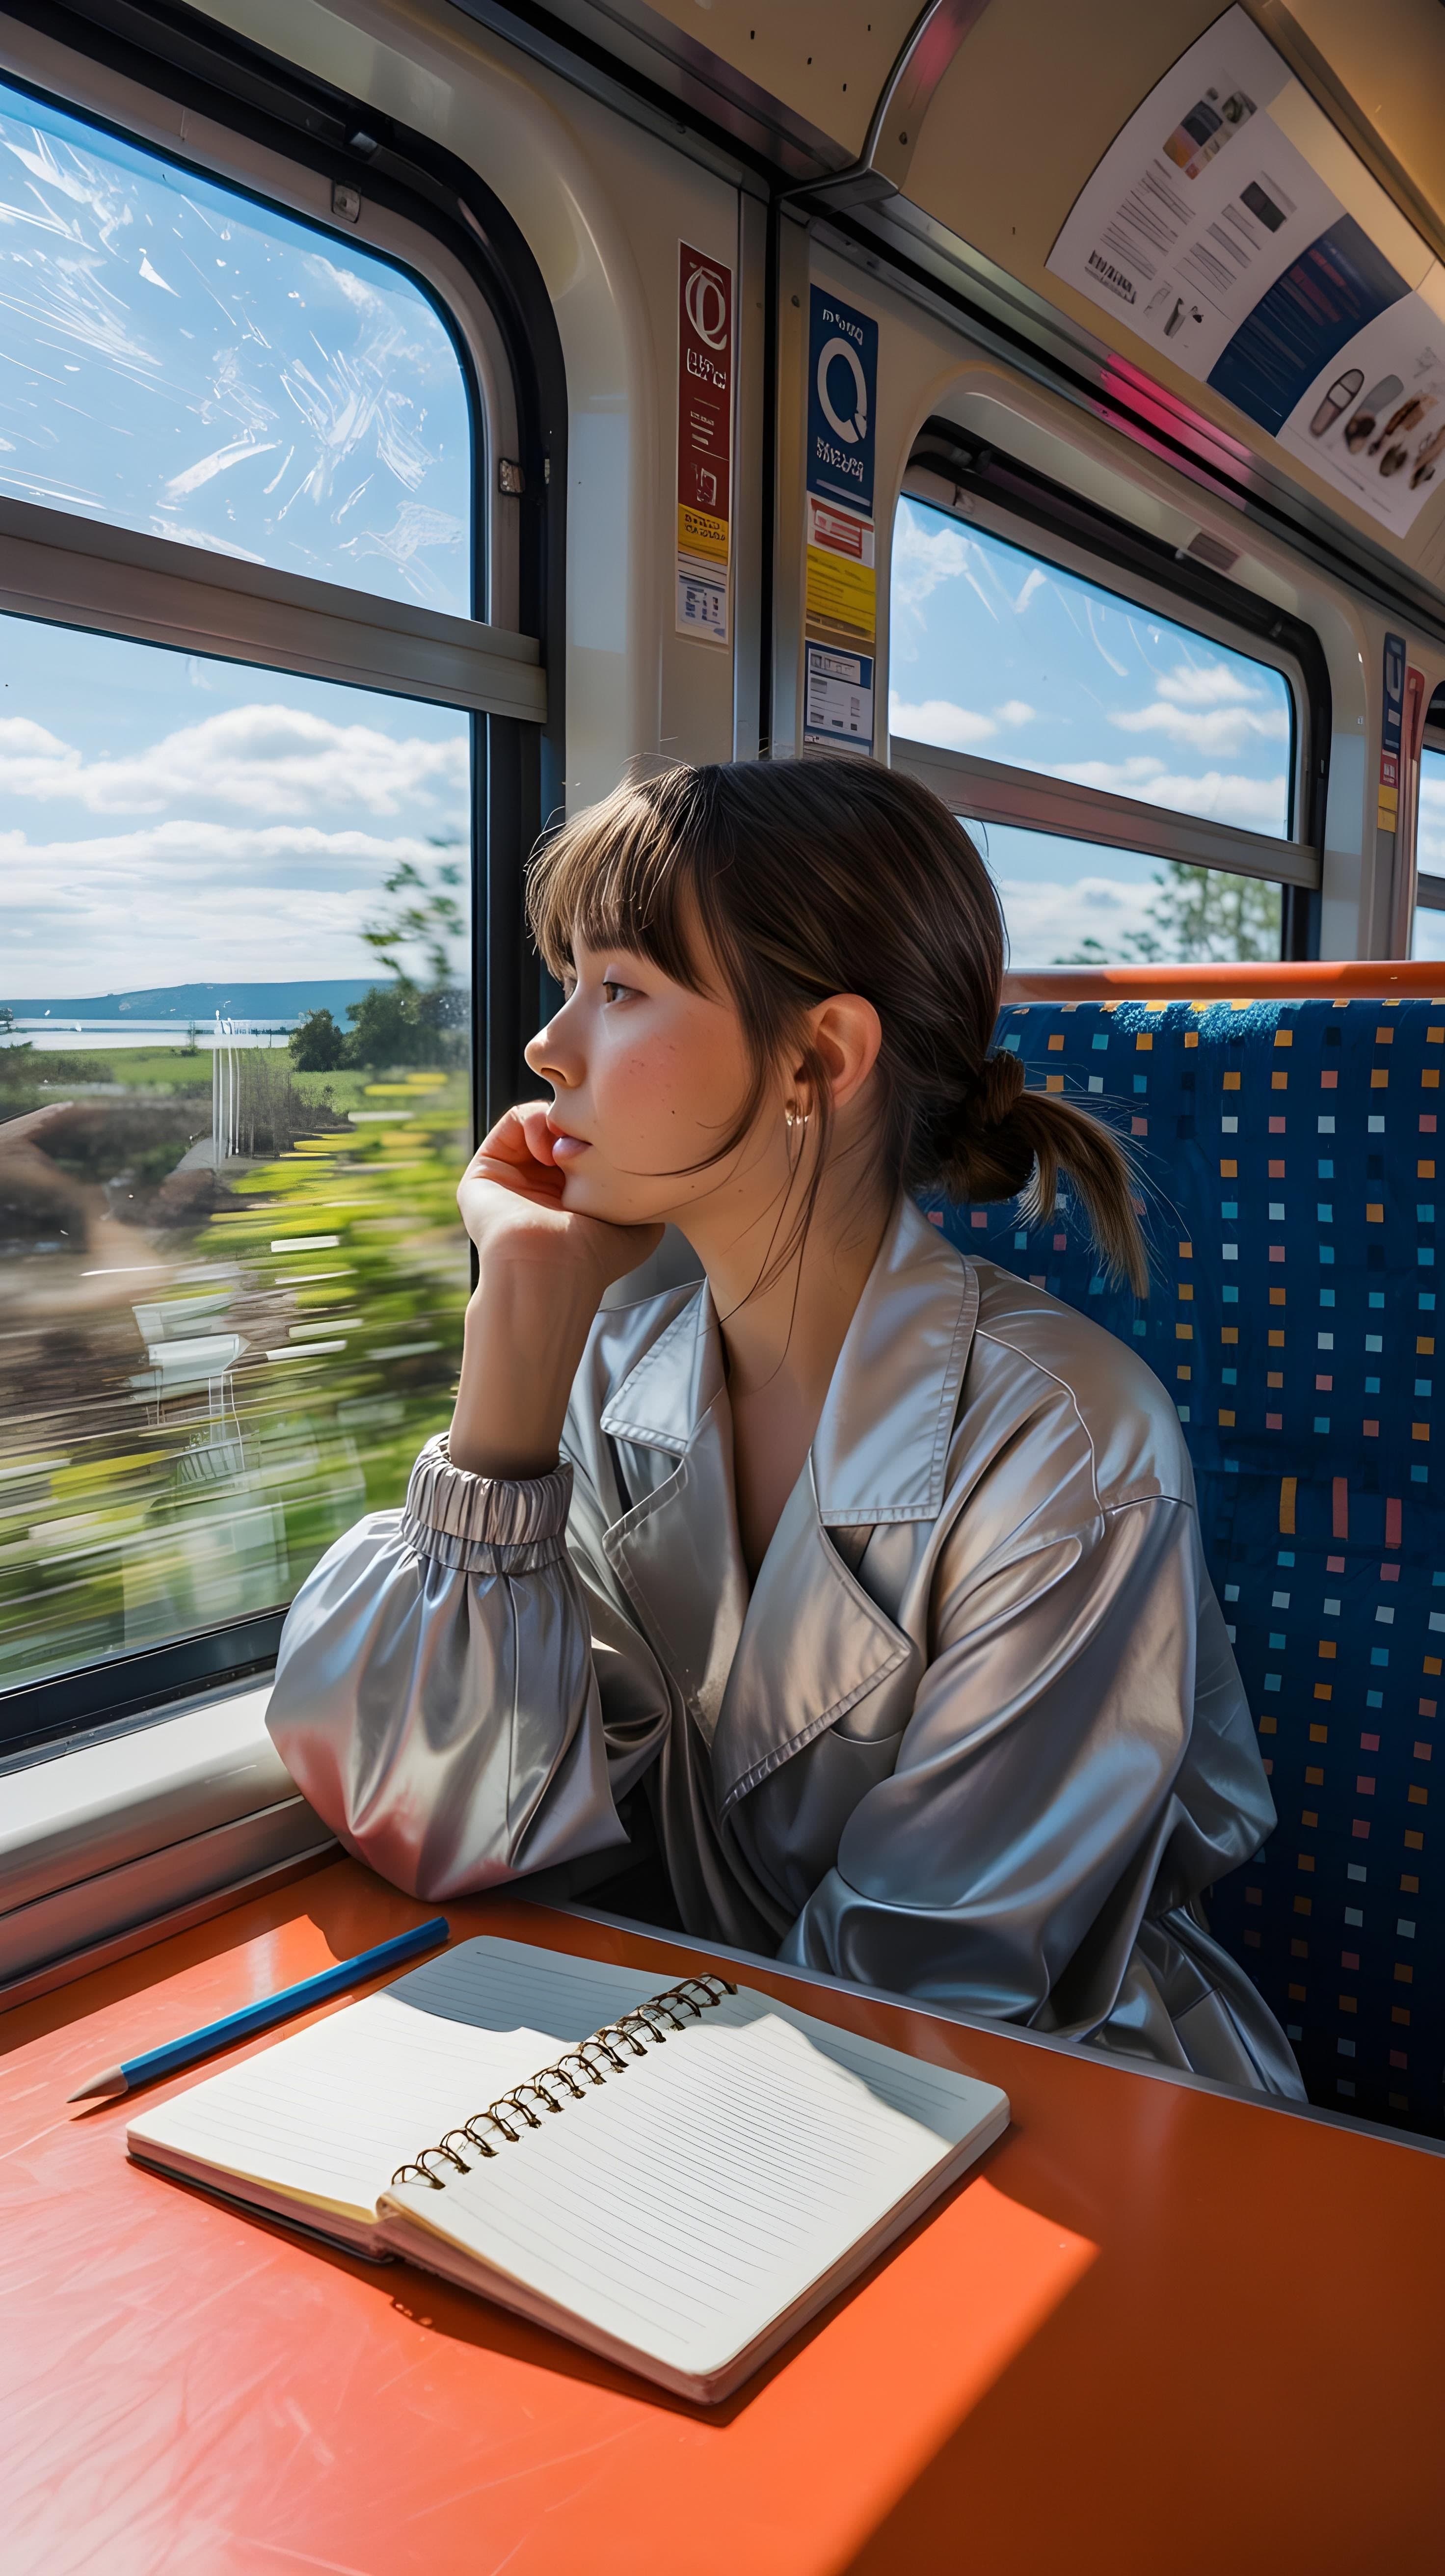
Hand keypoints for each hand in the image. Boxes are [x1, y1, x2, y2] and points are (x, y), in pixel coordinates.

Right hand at [458, 1102, 663, 1294]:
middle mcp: (543, 1187)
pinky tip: (549, 1151)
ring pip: (541, 1121)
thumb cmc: (594, 1257)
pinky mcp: (488, 1168)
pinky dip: (536, 1120)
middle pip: (566, 1131)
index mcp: (573, 1200)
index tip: (616, 1144)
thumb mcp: (637, 1229)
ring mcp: (513, 1177)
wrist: (551, 1269)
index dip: (606, 1136)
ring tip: (569, 1151)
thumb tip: (652, 1177)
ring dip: (560, 1122)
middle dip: (582, 1125)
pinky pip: (515, 1120)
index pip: (590, 1149)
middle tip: (592, 1138)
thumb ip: (643, 1198)